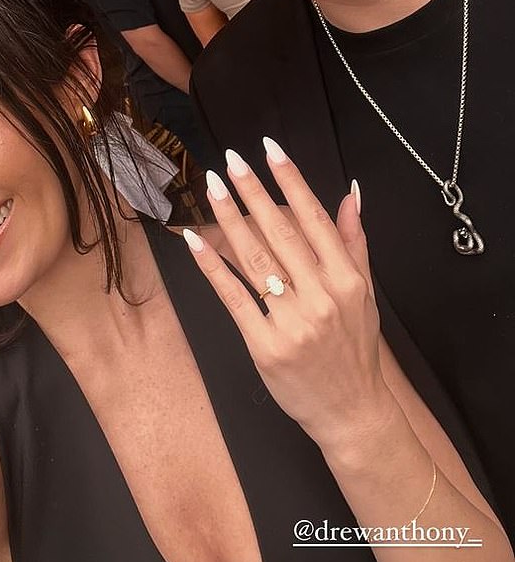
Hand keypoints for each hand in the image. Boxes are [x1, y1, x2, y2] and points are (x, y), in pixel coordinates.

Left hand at [183, 141, 391, 455]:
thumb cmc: (356, 349)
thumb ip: (355, 241)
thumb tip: (351, 193)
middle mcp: (321, 296)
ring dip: (229, 219)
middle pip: (280, 233)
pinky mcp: (264, 345)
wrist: (351, 411)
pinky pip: (234, 298)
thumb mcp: (365, 293)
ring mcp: (292, 322)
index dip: (290, 180)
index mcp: (346, 279)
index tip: (270, 149)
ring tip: (212, 187)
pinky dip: (214, 268)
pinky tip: (195, 241)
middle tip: (231, 160)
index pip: (314, 218)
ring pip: (255, 260)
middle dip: (253, 192)